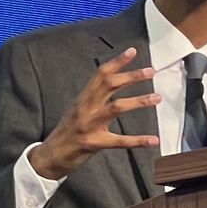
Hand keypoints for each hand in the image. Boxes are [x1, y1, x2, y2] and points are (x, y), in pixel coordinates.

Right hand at [29, 48, 159, 179]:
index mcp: (84, 98)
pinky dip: (138, 140)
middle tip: (151, 71)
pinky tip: (153, 140)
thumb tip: (112, 84)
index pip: (101, 74)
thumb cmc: (67, 132)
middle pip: (110, 85)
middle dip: (132, 76)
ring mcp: (89, 125)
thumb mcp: (77, 110)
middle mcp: (86, 108)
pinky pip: (120, 141)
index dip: (117, 62)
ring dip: (139, 101)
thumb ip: (93, 98)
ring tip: (157, 98)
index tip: (132, 52)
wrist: (49, 156)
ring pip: (117, 108)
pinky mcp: (94, 143)